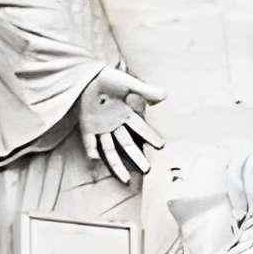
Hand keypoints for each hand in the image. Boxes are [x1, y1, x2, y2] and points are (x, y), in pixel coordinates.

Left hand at [80, 66, 162, 182]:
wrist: (88, 74)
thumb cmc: (109, 77)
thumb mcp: (130, 84)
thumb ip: (147, 90)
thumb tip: (165, 95)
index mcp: (125, 114)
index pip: (140, 129)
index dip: (150, 137)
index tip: (161, 147)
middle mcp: (114, 123)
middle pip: (127, 144)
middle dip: (137, 156)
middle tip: (147, 169)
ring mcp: (100, 126)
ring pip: (110, 149)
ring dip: (116, 163)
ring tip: (125, 179)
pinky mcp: (87, 125)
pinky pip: (89, 141)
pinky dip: (91, 150)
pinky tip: (97, 159)